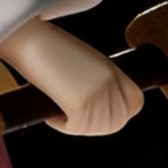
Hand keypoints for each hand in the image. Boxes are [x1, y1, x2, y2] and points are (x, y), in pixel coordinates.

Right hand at [0, 17, 144, 135]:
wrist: (33, 40)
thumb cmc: (49, 49)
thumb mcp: (86, 64)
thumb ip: (98, 83)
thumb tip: (94, 106)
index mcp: (115, 71)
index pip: (135, 104)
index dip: (117, 114)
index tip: (95, 113)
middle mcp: (111, 83)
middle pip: (116, 122)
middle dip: (94, 124)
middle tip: (71, 116)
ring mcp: (99, 95)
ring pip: (95, 128)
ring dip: (75, 124)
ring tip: (58, 111)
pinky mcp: (83, 105)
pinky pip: (74, 128)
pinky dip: (59, 123)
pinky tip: (51, 113)